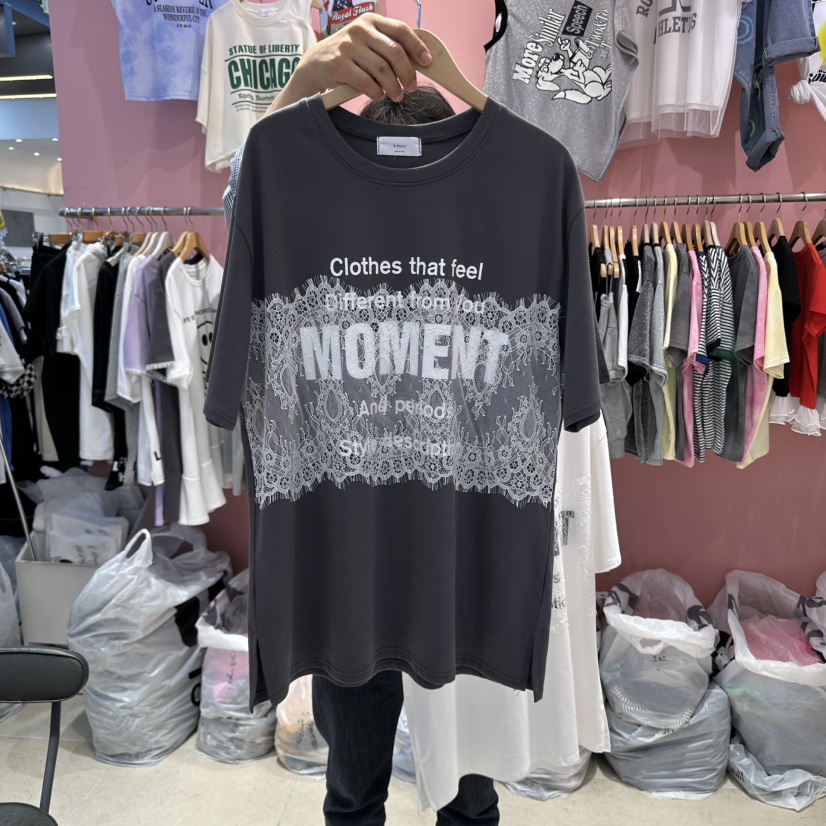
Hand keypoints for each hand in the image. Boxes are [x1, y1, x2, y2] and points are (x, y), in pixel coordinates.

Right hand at [266, 14, 432, 114]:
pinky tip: (379, 95)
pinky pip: (366, 81)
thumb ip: (388, 47)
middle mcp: (360, 29)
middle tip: (412, 88)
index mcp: (371, 21)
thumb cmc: (349, 57)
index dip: (417, 47)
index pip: (401, 30)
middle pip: (394, 52)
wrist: (316, 65)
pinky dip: (376, 91)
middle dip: (407, 73)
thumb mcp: (368, 43)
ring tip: (396, 96)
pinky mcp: (339, 64)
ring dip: (393, 86)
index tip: (427, 63)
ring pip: (381, 69)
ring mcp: (348, 46)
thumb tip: (418, 62)